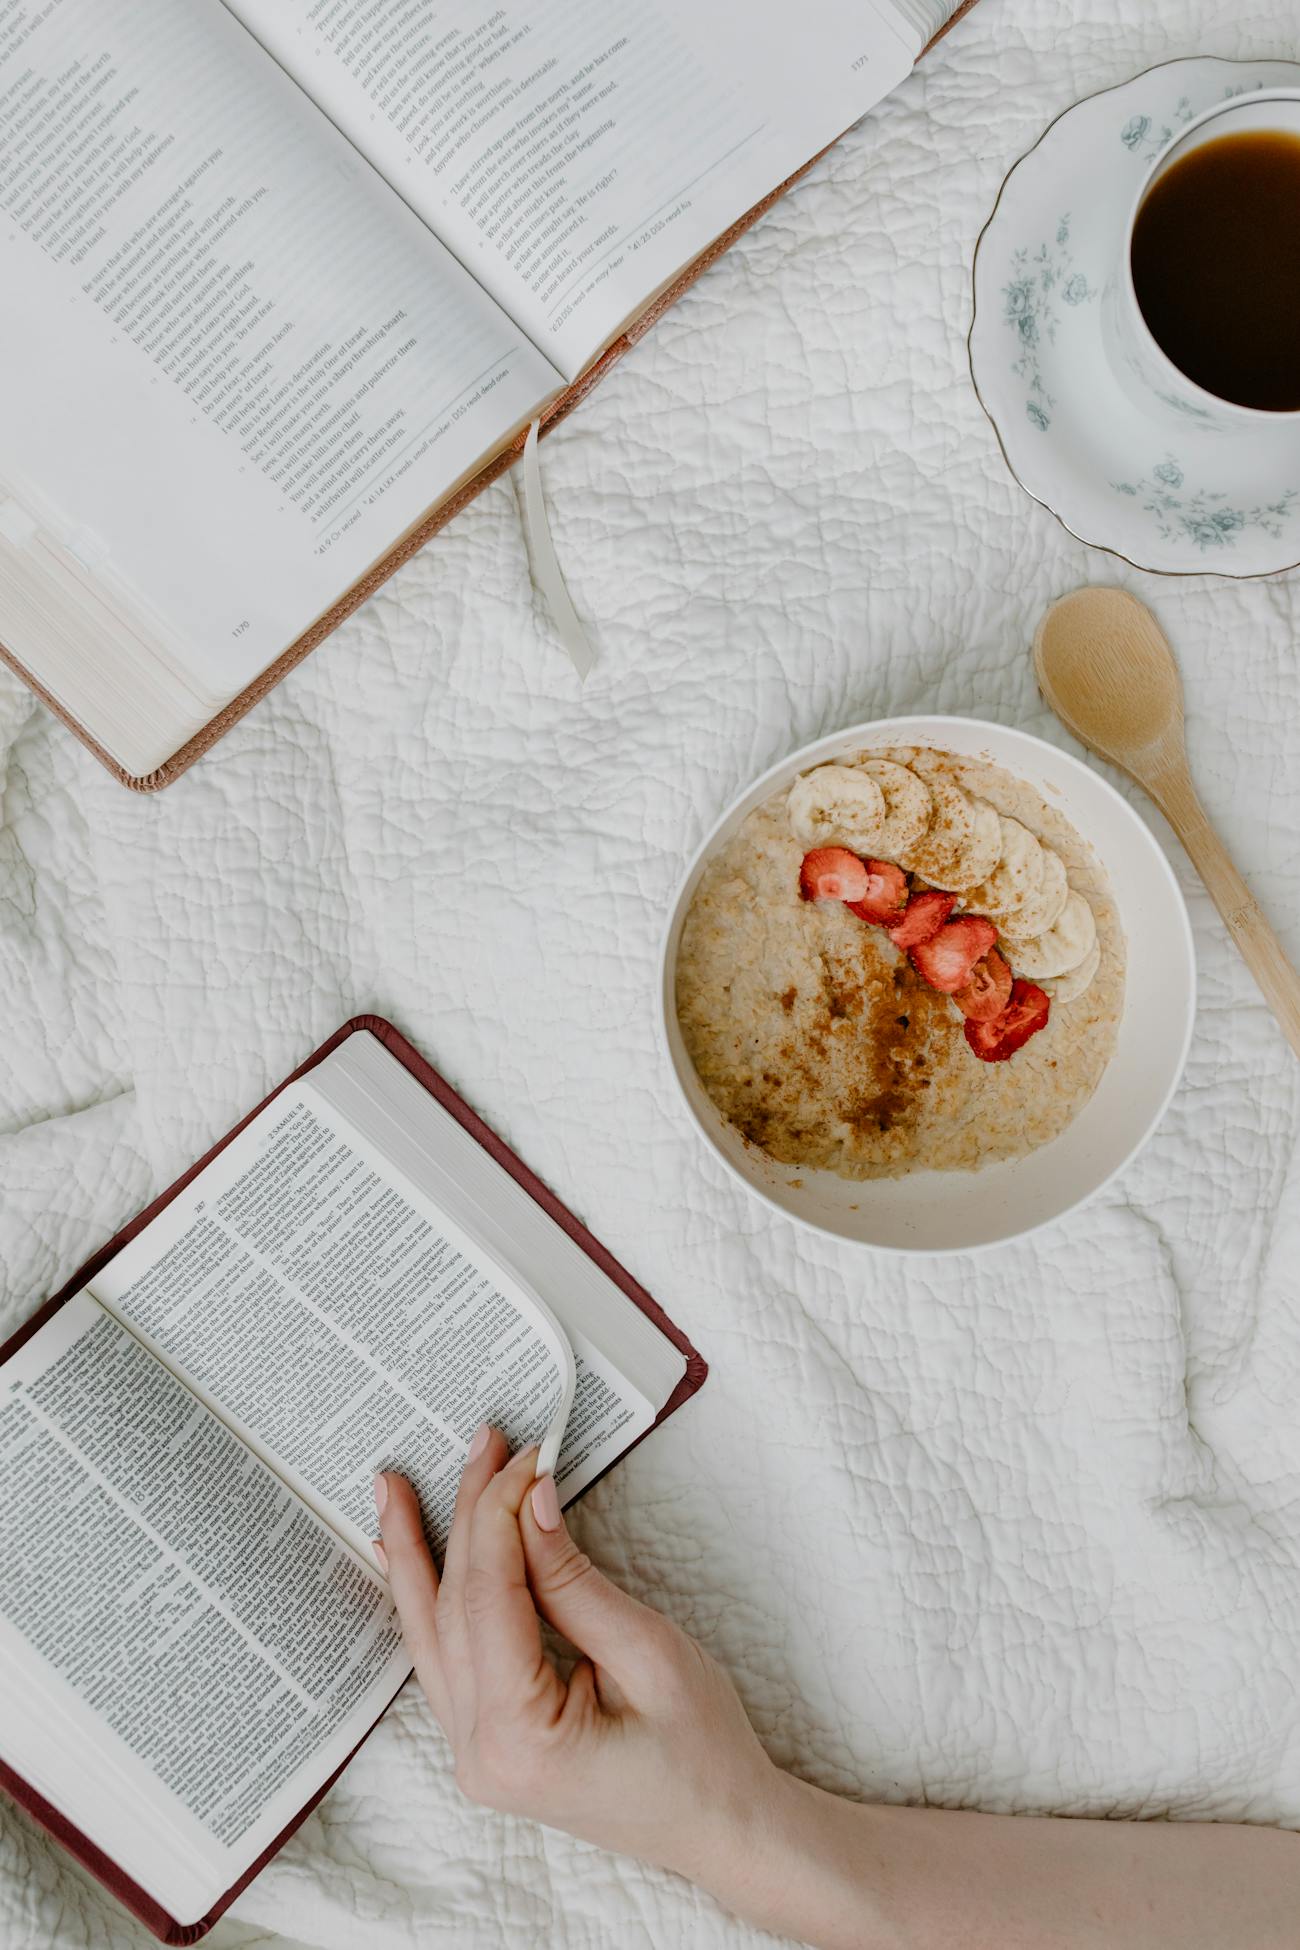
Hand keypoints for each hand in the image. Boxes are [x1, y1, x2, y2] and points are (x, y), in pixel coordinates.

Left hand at [373, 1429, 779, 1884]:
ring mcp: (474, 1755)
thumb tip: (529, 1502)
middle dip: (466, 1515)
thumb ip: (574, 1580)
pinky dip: (427, 1600)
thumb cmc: (703, 1754)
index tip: (527, 1453)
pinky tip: (406, 1557)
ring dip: (417, 1554)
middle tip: (482, 1442)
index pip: (489, 1597)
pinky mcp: (487, 1743)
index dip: (501, 1513)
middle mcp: (478, 1754)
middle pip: (454, 1607)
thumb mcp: (648, 1653)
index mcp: (517, 1740)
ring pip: (431, 1633)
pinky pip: (444, 1657)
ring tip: (392, 1487)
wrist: (724, 1831)